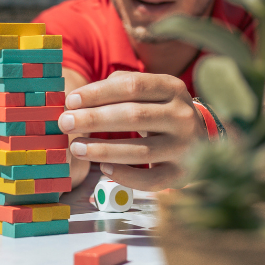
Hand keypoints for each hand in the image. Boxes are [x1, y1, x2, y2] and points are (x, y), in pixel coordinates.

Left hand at [56, 71, 204, 190]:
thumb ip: (117, 88)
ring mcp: (185, 147)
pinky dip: (124, 175)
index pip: (132, 85)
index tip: (71, 101)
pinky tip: (102, 168)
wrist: (199, 141)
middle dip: (94, 119)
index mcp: (173, 88)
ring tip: (76, 147)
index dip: (99, 92)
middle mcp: (182, 116)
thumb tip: (77, 100)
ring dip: (102, 149)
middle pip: (133, 116)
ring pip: (140, 151)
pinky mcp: (181, 174)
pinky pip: (149, 179)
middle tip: (65, 123)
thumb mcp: (149, 92)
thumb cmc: (159, 111)